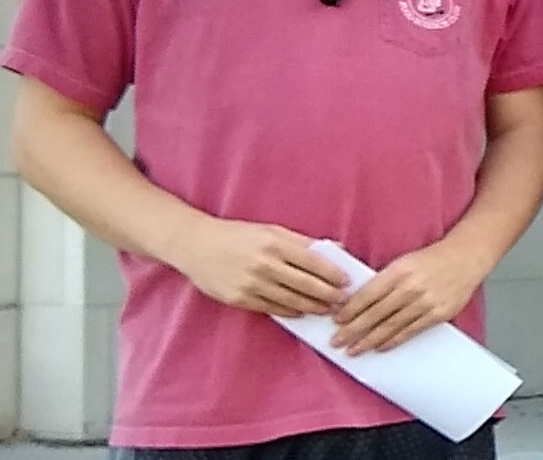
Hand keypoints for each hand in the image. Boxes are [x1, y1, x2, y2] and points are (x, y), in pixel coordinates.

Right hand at [164, 217, 347, 317]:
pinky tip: (302, 312)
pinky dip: (290, 311)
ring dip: (313, 307)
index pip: (313, 262)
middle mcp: (264, 264)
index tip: (347, 282)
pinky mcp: (239, 298)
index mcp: (275, 243)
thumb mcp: (270, 230)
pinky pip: (271, 308)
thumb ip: (300, 242)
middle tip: (344, 302)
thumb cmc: (237, 235)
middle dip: (329, 295)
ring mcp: (251, 283)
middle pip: (306, 284)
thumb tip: (333, 249)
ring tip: (328, 310)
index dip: (333, 274)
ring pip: (291, 300)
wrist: (195, 245)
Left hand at [328, 239, 488, 352]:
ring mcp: (425, 302)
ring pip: (390, 326)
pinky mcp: (438, 314)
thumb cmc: (431, 260)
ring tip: (353, 350)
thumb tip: (356, 303)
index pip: (367, 295)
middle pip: (375, 314)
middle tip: (336, 342)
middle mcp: (411, 287)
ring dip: (369, 340)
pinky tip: (380, 347)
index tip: (336, 321)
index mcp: (399, 271)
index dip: (349, 310)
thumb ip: (382, 281)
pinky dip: (393, 341)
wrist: (465, 259)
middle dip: (352, 330)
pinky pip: (410, 331)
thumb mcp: (403, 262)